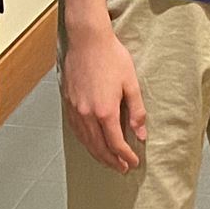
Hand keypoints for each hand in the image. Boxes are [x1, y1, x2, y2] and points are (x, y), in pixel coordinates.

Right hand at [62, 18, 145, 171]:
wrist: (87, 40)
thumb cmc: (111, 57)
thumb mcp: (131, 83)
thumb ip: (136, 111)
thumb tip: (140, 133)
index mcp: (105, 111)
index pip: (116, 144)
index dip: (125, 156)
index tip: (133, 163)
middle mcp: (87, 114)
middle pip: (99, 147)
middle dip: (112, 161)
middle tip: (122, 168)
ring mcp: (75, 109)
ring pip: (85, 141)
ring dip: (98, 154)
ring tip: (109, 161)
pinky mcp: (68, 103)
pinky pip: (76, 130)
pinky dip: (85, 142)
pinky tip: (91, 143)